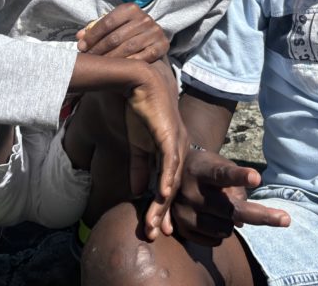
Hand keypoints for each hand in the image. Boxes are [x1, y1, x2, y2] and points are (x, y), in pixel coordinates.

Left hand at [77, 3, 169, 61]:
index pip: (107, 22)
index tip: (81, 47)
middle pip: (116, 37)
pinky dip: (129, 64)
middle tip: (88, 60)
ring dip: (110, 59)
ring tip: (100, 66)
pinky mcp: (163, 45)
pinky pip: (143, 58)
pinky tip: (118, 70)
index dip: (92, 36)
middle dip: (98, 50)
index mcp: (131, 8)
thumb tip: (79, 36)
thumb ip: (95, 29)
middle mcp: (144, 18)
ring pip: (128, 48)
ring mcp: (155, 32)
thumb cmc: (126, 30)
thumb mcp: (113, 25)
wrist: (152, 36)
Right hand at [124, 61, 186, 239]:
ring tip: (155, 225)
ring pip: (171, 180)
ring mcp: (176, 143)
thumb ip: (139, 167)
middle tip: (156, 235)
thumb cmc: (139, 111)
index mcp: (172, 153)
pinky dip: (167, 179)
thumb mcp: (138, 145)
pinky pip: (169, 161)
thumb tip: (137, 190)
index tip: (157, 229)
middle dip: (163, 213)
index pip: (169, 186)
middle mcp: (179, 150)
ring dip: (163, 204)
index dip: (162, 208)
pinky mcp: (169, 135)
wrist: (138, 82)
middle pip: (172, 188)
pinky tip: (164, 196)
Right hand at [172, 149, 290, 245]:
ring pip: (225, 228)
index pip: (222, 174)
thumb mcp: (220, 166)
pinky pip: (214, 240)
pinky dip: (221, 232)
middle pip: (231, 209)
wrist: (174, 173)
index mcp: (202, 170)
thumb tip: (241, 220)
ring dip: (232, 221)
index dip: (239, 176)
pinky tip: (213, 218)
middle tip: (286, 220)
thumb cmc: (207, 168)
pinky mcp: (181, 229)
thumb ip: (235, 188)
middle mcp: (190, 192)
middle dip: (260, 215)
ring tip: (223, 208)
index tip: (256, 178)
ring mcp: (184, 212)